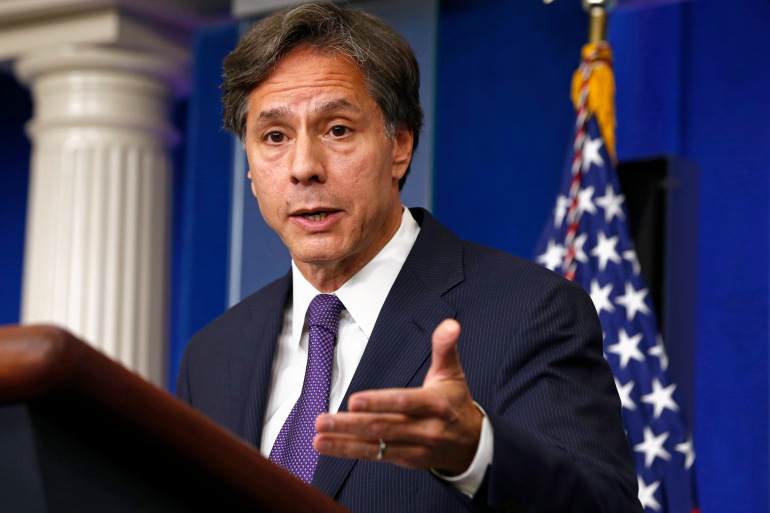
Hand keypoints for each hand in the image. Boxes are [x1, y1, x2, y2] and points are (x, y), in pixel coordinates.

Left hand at [314, 319, 482, 475]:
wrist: (472, 443)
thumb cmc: (455, 402)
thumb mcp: (452, 372)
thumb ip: (445, 347)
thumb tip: (450, 324)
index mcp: (435, 404)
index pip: (404, 402)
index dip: (378, 403)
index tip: (354, 401)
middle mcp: (425, 429)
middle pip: (383, 426)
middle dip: (350, 424)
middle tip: (323, 420)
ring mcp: (414, 447)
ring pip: (375, 445)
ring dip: (344, 442)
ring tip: (319, 437)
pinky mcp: (405, 459)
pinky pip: (375, 456)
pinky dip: (349, 451)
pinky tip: (328, 446)